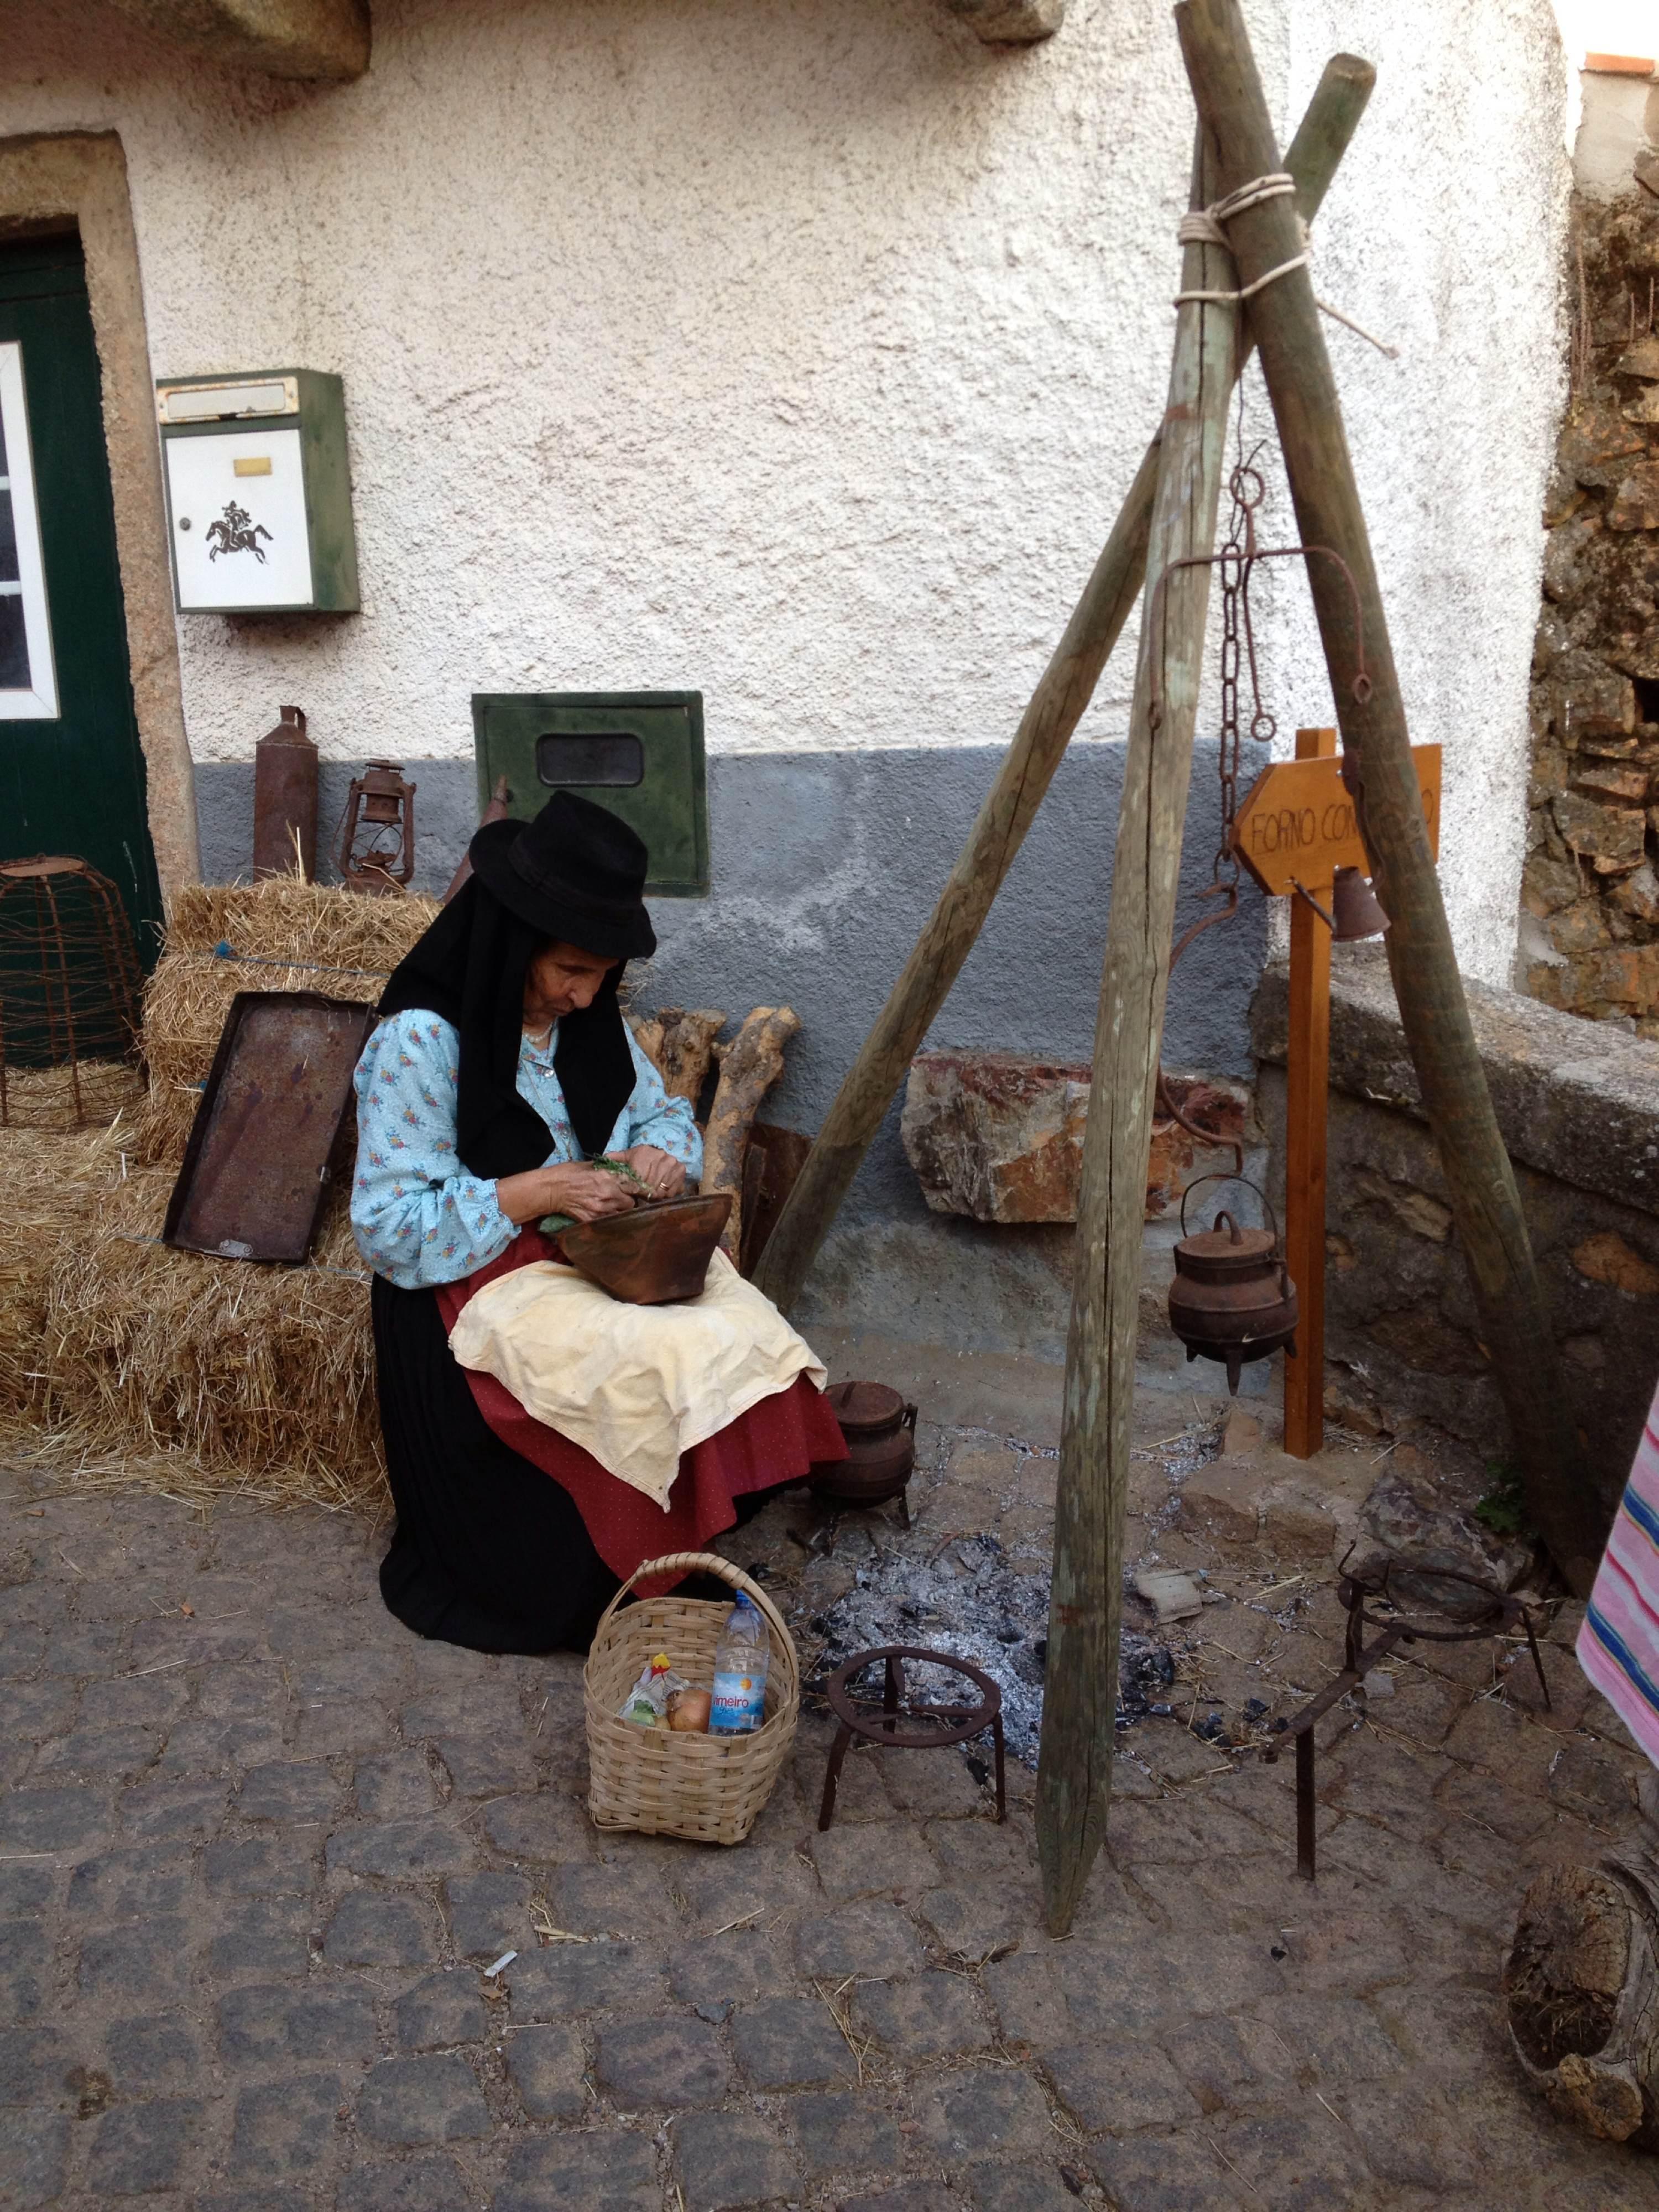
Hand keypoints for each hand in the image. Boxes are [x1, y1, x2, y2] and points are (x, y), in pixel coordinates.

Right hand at [496, 1161, 638, 1225]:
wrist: (551, 1189)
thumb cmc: (568, 1173)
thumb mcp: (589, 1165)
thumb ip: (607, 1169)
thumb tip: (619, 1169)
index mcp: (608, 1177)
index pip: (634, 1185)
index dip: (639, 1189)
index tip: (641, 1191)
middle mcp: (608, 1193)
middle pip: (631, 1203)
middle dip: (630, 1202)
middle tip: (625, 1201)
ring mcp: (601, 1209)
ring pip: (622, 1214)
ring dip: (620, 1212)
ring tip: (615, 1210)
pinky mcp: (592, 1220)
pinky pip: (608, 1223)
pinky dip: (609, 1220)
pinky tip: (606, 1217)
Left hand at [614, 1145, 686, 1199]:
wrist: (660, 1154)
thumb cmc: (641, 1158)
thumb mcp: (628, 1157)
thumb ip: (616, 1159)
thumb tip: (603, 1158)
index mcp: (645, 1153)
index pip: (639, 1180)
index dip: (635, 1189)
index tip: (634, 1191)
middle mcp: (661, 1157)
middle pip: (650, 1187)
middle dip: (645, 1192)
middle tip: (643, 1192)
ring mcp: (673, 1164)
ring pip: (661, 1191)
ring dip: (655, 1194)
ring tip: (651, 1190)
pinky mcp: (681, 1171)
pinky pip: (672, 1192)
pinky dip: (666, 1194)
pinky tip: (662, 1189)